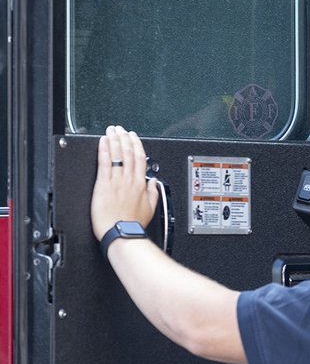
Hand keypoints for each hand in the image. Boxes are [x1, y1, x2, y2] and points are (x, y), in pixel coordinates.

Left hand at [91, 126, 159, 241]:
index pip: (140, 158)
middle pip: (128, 153)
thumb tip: (153, 182)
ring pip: (117, 155)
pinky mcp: (104, 185)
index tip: (133, 137)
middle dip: (124, 139)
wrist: (121, 233)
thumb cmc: (133, 224)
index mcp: (140, 184)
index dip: (136, 145)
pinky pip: (104, 163)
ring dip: (115, 141)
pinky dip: (104, 151)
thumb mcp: (150, 208)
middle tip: (120, 129)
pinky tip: (102, 142)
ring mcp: (117, 181)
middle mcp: (129, 179)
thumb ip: (152, 192)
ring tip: (111, 131)